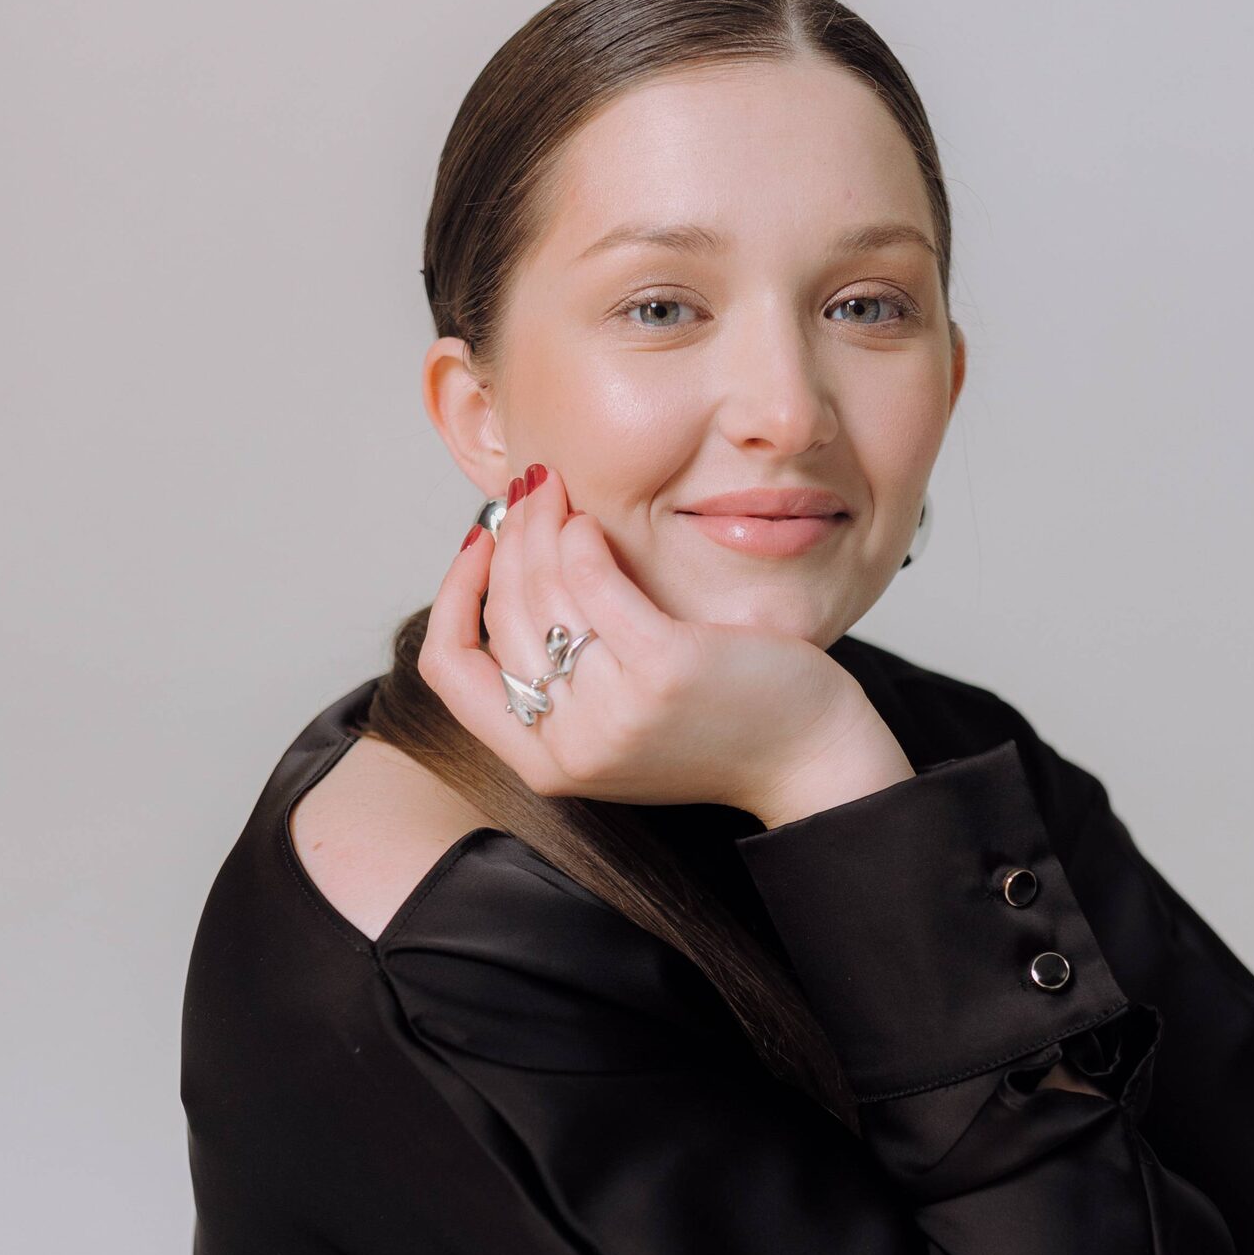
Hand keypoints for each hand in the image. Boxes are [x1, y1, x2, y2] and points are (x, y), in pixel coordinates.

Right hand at [418, 463, 913, 825]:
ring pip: (541, 592)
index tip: (478, 551)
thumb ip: (557, 678)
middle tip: (528, 494)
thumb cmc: (716, 727)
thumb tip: (507, 577)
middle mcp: (568, 748)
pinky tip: (591, 521)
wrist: (806, 759)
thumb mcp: (616, 721)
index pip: (448, 672)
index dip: (451, 599)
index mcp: (544, 764)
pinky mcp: (661, 670)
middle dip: (506, 540)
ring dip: (539, 525)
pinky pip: (593, 581)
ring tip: (555, 490)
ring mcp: (614, 713)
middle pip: (499, 617)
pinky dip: (581, 539)